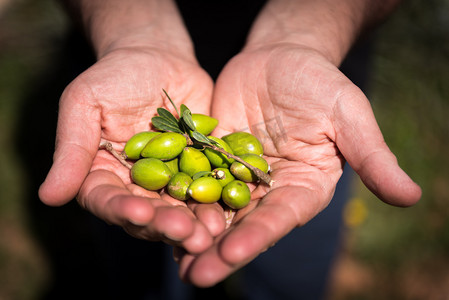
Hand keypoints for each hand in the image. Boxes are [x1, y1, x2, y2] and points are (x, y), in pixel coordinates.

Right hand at [38, 46, 216, 252]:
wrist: (158, 58)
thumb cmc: (115, 75)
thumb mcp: (85, 103)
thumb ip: (72, 149)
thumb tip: (48, 197)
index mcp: (103, 173)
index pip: (106, 199)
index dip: (120, 208)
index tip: (137, 211)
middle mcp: (135, 184)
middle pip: (147, 213)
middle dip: (164, 224)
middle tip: (185, 232)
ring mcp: (169, 180)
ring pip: (179, 208)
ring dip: (194, 223)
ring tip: (210, 232)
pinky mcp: (198, 170)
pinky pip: (208, 188)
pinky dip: (217, 201)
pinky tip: (228, 211)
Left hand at [178, 43, 421, 285]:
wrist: (279, 57)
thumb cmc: (319, 81)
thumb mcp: (348, 113)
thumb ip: (372, 156)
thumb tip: (411, 198)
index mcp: (305, 186)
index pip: (283, 216)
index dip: (260, 235)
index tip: (234, 253)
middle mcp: (271, 190)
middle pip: (246, 224)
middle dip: (220, 250)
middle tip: (195, 275)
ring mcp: (239, 176)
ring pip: (216, 210)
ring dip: (194, 235)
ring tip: (172, 258)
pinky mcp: (212, 159)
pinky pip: (194, 182)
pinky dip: (178, 201)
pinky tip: (157, 218)